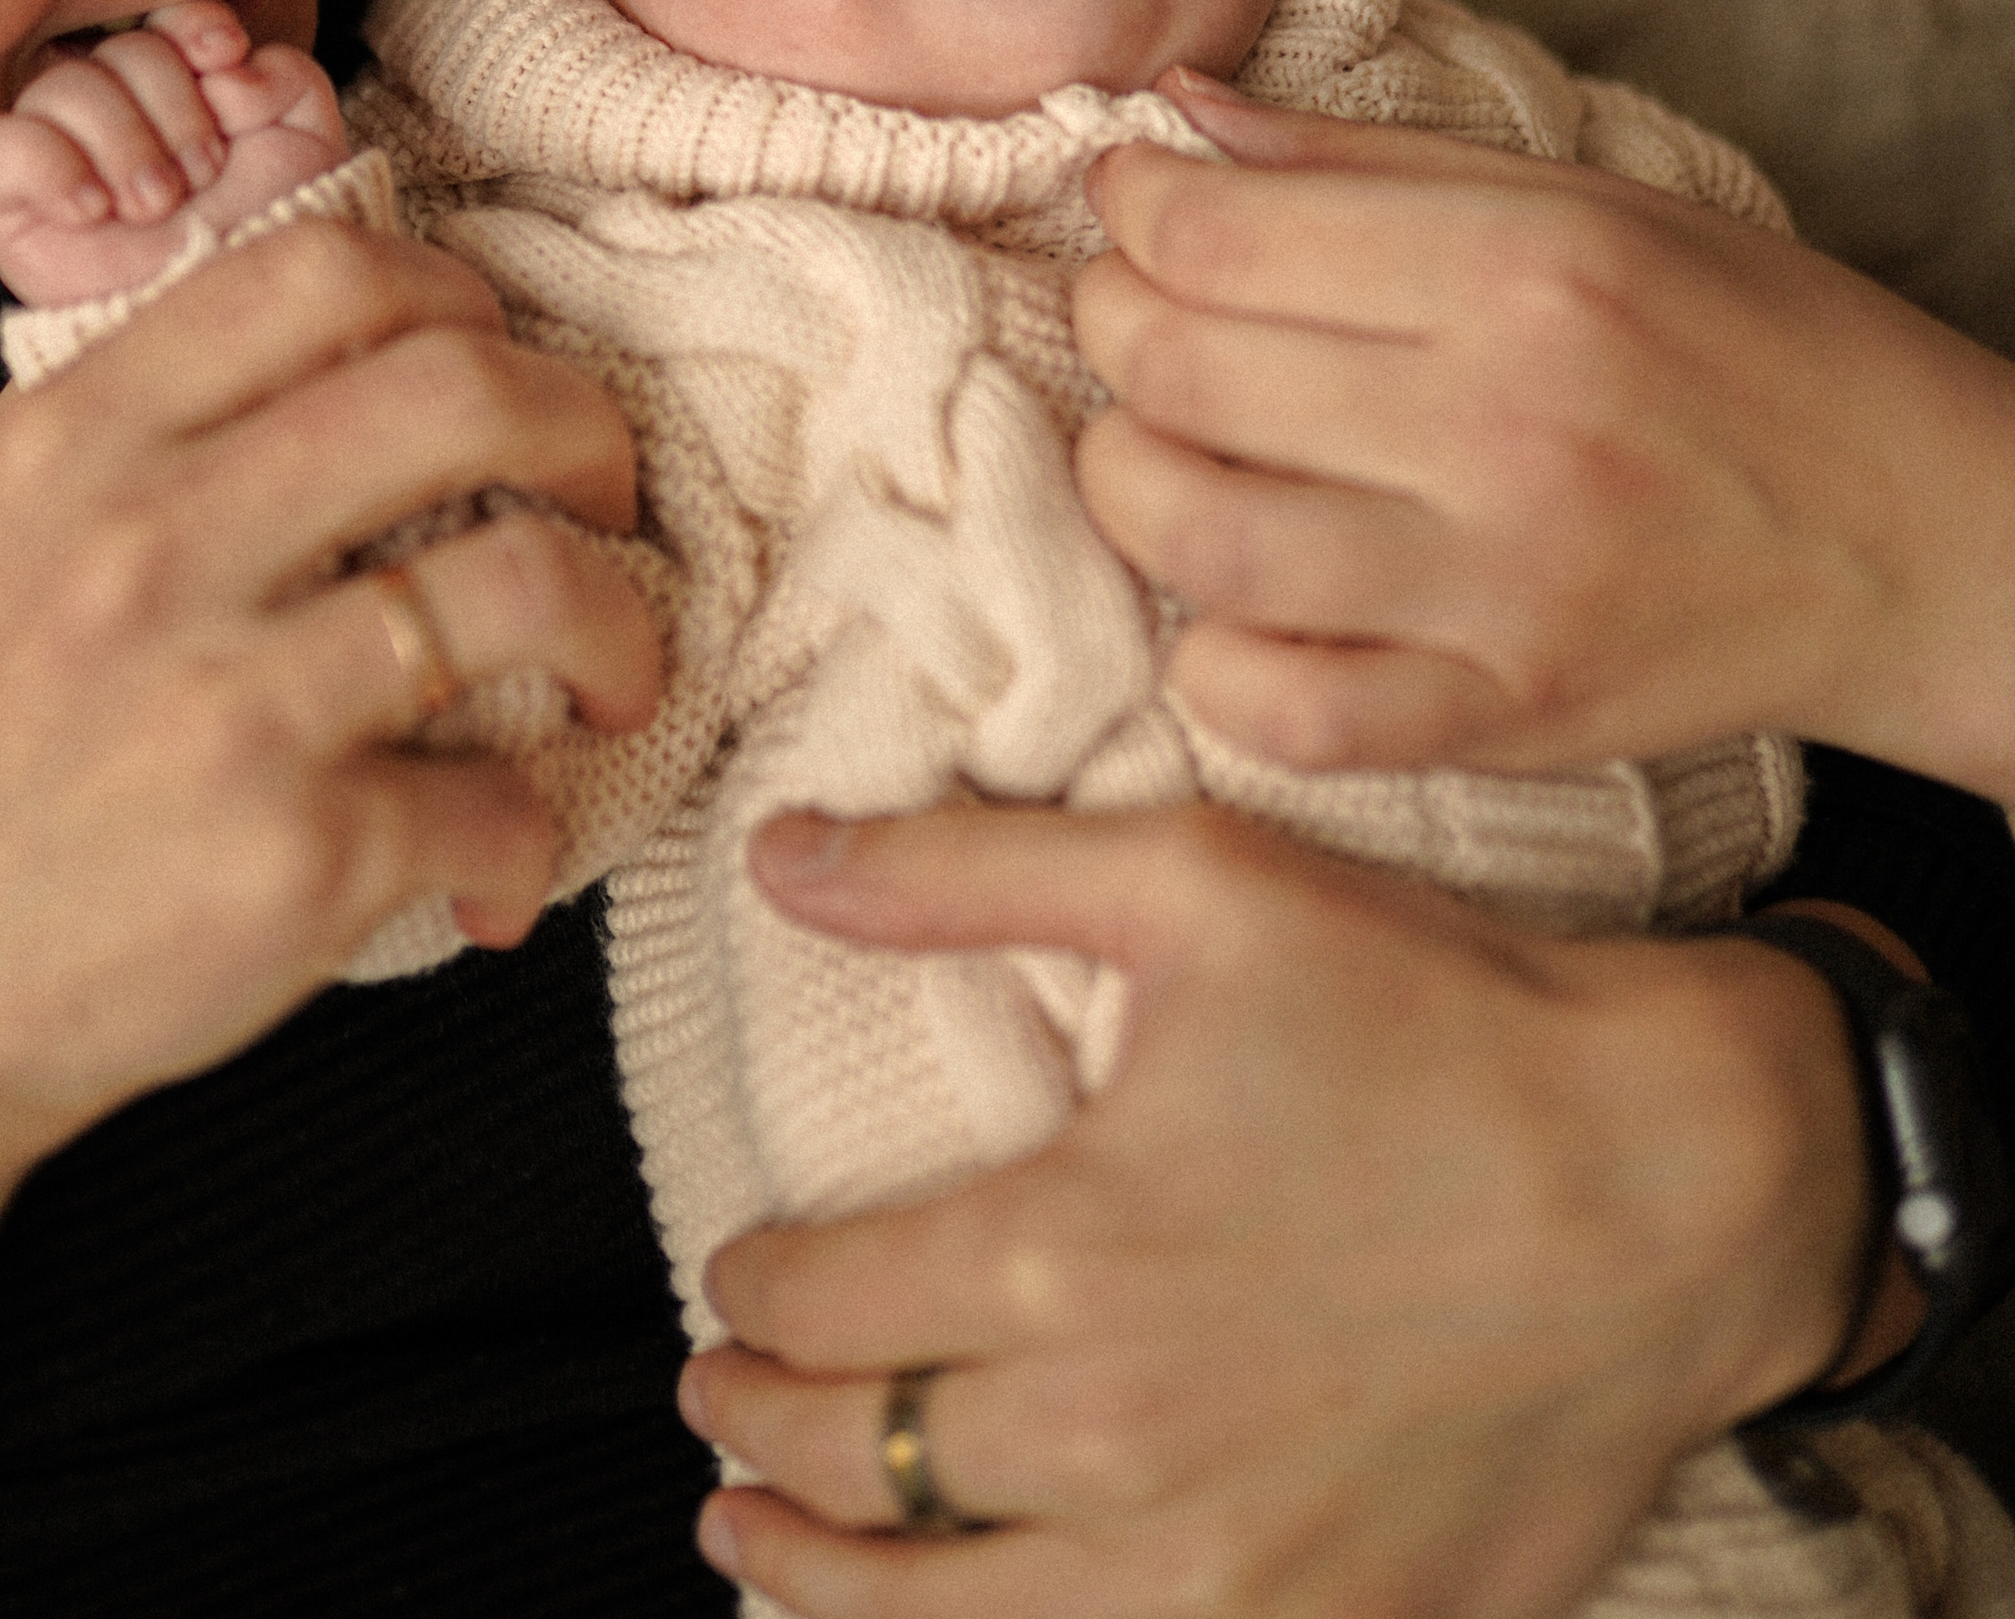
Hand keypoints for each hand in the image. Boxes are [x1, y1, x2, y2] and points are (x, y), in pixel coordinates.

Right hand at [0, 0, 349, 306]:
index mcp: (178, 90)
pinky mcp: (9, 199)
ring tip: (156, 205)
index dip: (192, 25)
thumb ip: (287, 77)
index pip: (165, 18)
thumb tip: (225, 65)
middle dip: (173, 106)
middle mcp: (114, 112)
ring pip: (62, 84)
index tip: (224, 60)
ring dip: (123, 141)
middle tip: (201, 175)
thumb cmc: (263, 243)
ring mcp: (57, 151)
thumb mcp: (307, 149)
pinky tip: (92, 208)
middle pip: (120, 49)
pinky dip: (50, 166)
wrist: (224, 330)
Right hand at [0, 211, 657, 1614]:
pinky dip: (529, 830)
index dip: (459, 295)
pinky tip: (497, 853)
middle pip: (460, 388)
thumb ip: (143, 424)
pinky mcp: (294, 857)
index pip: (323, 270)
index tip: (501, 359)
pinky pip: (499, 800)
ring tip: (616, 669)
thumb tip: (352, 351)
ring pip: (524, 581)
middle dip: (585, 430)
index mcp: (77, 439)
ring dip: (620, 623)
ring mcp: (226, 701)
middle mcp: (148, 542)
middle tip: (609, 492)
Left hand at [682, 801, 1871, 1618]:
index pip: (824, 1303)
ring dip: (822, 1585)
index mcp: (1067, 1254)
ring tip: (758, 1546)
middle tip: (715, 1401)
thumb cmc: (1439, 1022)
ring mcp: (1221, 1567)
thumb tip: (779, 854)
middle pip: (859, 1468)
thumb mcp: (1194, 885)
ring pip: (946, 1617)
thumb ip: (960, 871)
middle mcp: (1116, 1438)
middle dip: (754, 1431)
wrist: (1681, 1189)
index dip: (753, 1289)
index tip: (736, 1271)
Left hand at [1072, 77, 2014, 800]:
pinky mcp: (1511, 720)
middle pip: (1179, 368)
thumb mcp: (1595, 201)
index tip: (1131, 201)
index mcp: (1526, 269)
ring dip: (1127, 481)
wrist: (1936, 546)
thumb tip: (1171, 112)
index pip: (1217, 232)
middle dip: (1106, 322)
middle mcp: (1506, 425)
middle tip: (1127, 310)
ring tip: (1156, 447)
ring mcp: (1503, 589)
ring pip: (1196, 535)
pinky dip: (1212, 664)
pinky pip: (1282, 712)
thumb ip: (1369, 160)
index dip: (1129, 206)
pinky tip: (1232, 608)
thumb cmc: (1761, 347)